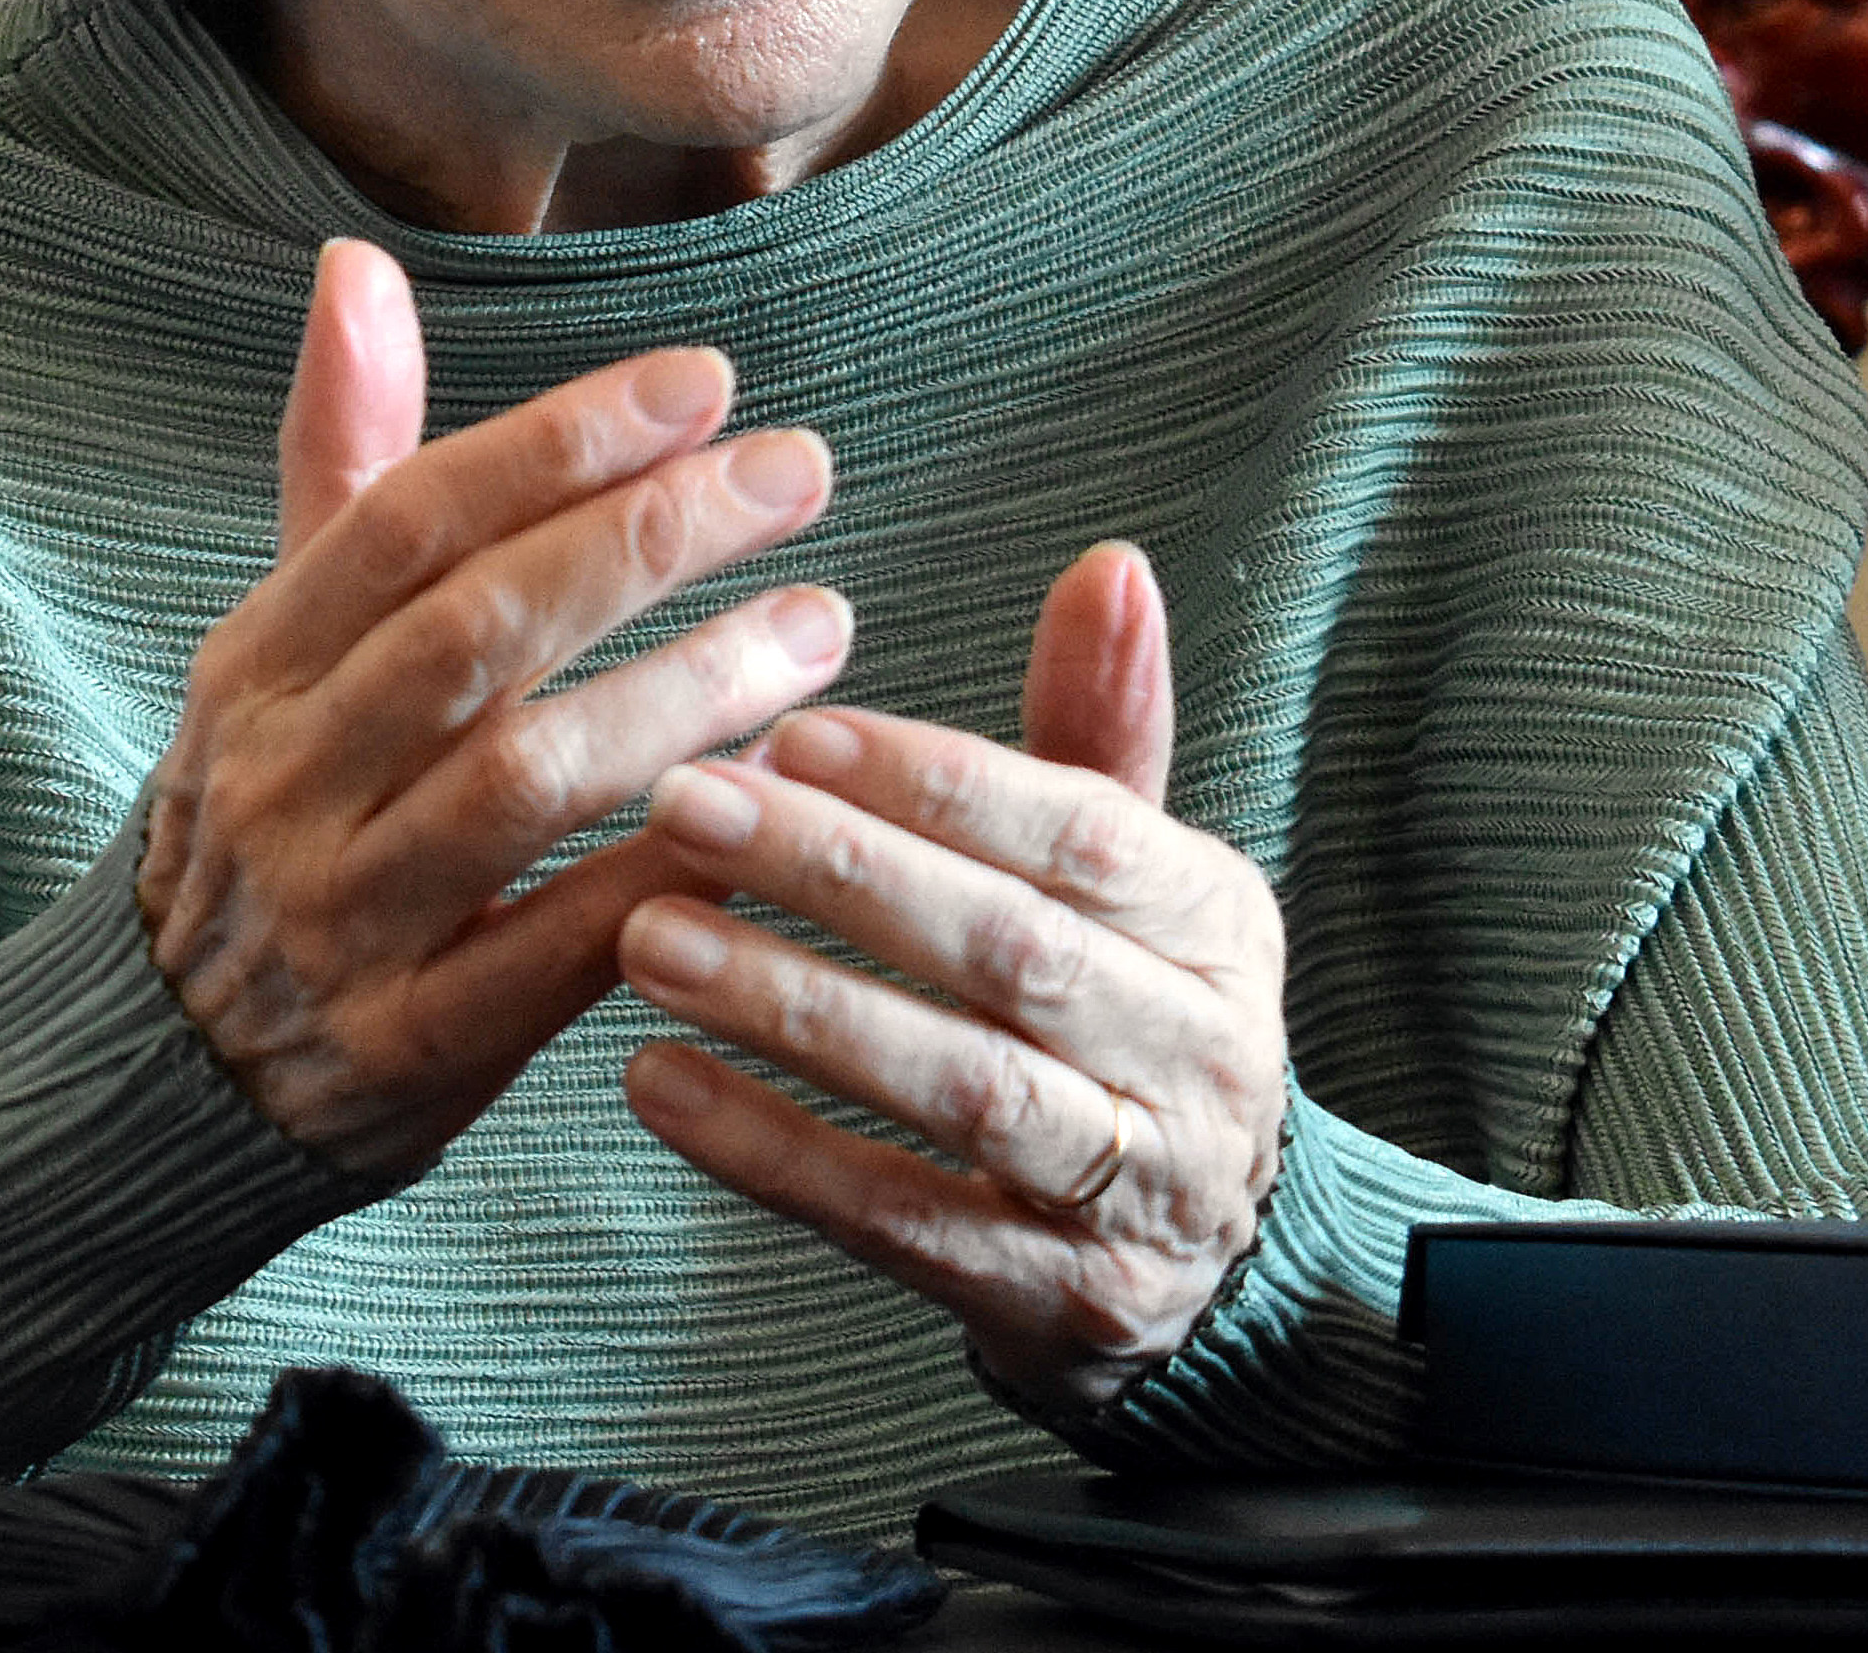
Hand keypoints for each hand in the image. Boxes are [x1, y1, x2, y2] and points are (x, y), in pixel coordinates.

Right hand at [137, 238, 853, 1180]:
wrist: (164, 1078)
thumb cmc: (267, 814)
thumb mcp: (276, 646)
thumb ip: (345, 462)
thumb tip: (358, 264)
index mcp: (251, 667)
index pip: (407, 520)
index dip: (557, 442)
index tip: (707, 382)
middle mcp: (281, 782)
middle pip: (476, 631)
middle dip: (648, 538)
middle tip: (799, 473)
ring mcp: (339, 922)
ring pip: (526, 782)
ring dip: (688, 694)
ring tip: (823, 629)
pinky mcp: (408, 1051)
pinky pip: (558, 951)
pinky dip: (667, 871)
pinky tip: (779, 805)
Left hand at [612, 541, 1285, 1413]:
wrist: (1206, 1264)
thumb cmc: (1128, 1019)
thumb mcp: (1138, 880)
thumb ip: (1099, 728)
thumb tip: (1110, 565)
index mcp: (1218, 923)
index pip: (1082, 831)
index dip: (936, 782)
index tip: (792, 730)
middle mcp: (1201, 1054)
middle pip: (1012, 952)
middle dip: (841, 874)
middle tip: (684, 805)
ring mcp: (1135, 1191)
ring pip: (959, 1088)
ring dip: (795, 1008)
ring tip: (649, 939)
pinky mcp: (1054, 1301)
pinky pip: (900, 1220)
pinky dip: (773, 1153)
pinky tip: (658, 1084)